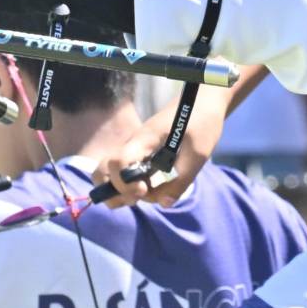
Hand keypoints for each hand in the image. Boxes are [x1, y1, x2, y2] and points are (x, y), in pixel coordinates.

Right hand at [93, 84, 231, 206]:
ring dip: (124, 192)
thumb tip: (164, 204)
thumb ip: (181, 181)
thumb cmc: (201, 123)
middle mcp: (133, 146)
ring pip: (112, 176)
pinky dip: (133, 188)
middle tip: (141, 194)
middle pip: (103, 172)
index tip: (144, 189)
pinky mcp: (141, 156)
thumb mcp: (198, 154)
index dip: (124, 183)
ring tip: (148, 193)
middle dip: (116, 192)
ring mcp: (135, 152)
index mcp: (144, 140)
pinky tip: (153, 188)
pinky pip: (126, 175)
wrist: (202, 103)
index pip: (117, 163)